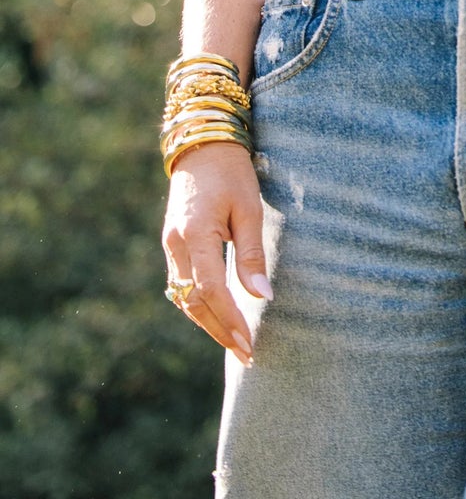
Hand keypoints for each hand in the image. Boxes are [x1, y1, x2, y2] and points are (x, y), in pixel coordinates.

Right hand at [161, 141, 272, 367]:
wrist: (202, 145)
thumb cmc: (231, 173)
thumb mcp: (249, 209)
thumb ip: (251, 254)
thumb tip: (262, 296)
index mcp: (194, 235)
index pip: (210, 290)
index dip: (229, 320)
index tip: (249, 343)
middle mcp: (176, 245)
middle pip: (193, 302)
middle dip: (219, 331)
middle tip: (247, 354)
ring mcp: (171, 246)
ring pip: (184, 297)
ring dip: (208, 323)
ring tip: (235, 343)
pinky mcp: (174, 244)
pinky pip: (183, 284)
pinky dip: (199, 304)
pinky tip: (218, 316)